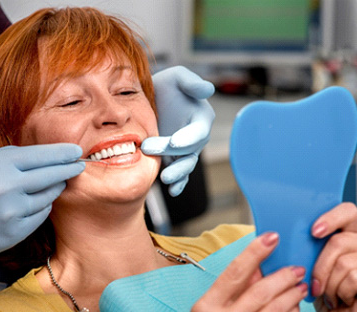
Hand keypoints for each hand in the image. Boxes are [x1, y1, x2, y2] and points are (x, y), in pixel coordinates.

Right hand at [0, 144, 84, 274]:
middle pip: (51, 174)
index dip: (62, 153)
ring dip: (55, 188)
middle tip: (79, 165)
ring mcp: (12, 211)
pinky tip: (39, 202)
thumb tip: (40, 157)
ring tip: (57, 183)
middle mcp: (7, 187)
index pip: (41, 155)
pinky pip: (41, 215)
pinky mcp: (15, 232)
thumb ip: (8, 159)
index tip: (75, 151)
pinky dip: (42, 207)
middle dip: (69, 168)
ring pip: (49, 195)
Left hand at [141, 66, 214, 195]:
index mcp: (201, 118)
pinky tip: (172, 190)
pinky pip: (180, 174)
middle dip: (172, 153)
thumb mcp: (177, 77)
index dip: (188, 137)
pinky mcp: (174, 159)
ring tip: (165, 179)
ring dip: (177, 174)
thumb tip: (208, 89)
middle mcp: (196, 137)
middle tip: (148, 149)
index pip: (198, 131)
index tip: (175, 142)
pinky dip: (178, 184)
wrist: (149, 100)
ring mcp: (185, 150)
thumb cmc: (166, 86)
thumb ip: (191, 82)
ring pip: (186, 165)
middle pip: (189, 150)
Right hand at [190, 232, 307, 311]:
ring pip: (276, 308)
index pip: (234, 273)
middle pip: (260, 290)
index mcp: (206, 308)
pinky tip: (294, 306)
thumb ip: (233, 289)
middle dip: (283, 275)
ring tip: (299, 285)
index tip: (271, 237)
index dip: (254, 252)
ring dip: (292, 293)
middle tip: (296, 267)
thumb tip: (259, 264)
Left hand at [311, 203, 356, 311]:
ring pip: (344, 263)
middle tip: (316, 286)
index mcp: (350, 235)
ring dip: (330, 285)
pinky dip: (341, 293)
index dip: (331, 218)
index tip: (314, 232)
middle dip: (320, 267)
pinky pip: (354, 278)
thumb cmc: (324, 295)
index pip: (347, 211)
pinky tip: (344, 300)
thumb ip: (309, 248)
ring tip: (332, 295)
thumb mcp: (311, 267)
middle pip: (338, 241)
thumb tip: (290, 236)